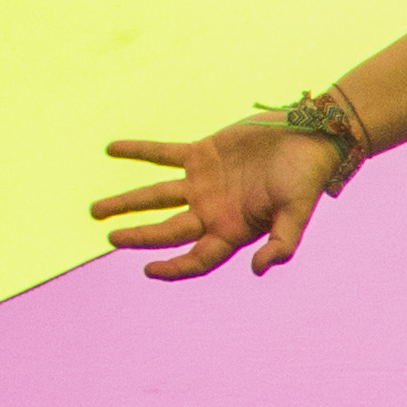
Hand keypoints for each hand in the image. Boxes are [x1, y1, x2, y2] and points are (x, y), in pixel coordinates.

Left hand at [89, 117, 340, 279]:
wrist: (311, 137)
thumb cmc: (306, 178)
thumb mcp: (297, 214)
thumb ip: (282, 244)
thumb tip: (259, 270)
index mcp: (233, 230)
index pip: (197, 258)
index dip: (173, 269)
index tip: (147, 269)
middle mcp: (213, 211)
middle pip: (167, 230)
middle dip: (138, 235)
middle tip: (110, 237)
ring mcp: (204, 183)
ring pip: (157, 196)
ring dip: (126, 202)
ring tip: (95, 210)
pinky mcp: (201, 154)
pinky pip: (163, 154)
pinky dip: (138, 151)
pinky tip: (111, 149)